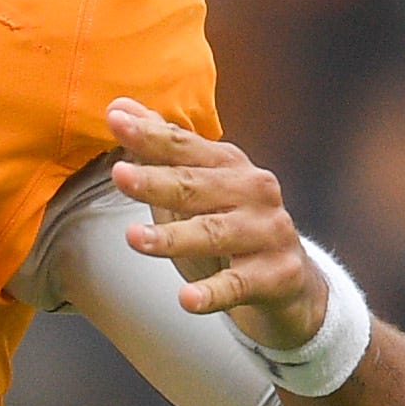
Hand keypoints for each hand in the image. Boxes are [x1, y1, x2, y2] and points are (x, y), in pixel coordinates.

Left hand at [107, 96, 329, 349]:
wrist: (289, 281)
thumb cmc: (228, 226)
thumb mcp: (194, 187)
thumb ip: (160, 149)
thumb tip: (119, 106)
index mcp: (229, 166)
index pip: (183, 147)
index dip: (150, 133)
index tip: (115, 119)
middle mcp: (253, 192)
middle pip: (196, 187)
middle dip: (156, 181)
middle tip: (119, 176)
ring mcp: (267, 233)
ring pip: (214, 234)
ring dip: (173, 236)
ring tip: (134, 238)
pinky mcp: (276, 275)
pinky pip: (238, 285)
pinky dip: (212, 293)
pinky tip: (186, 299)